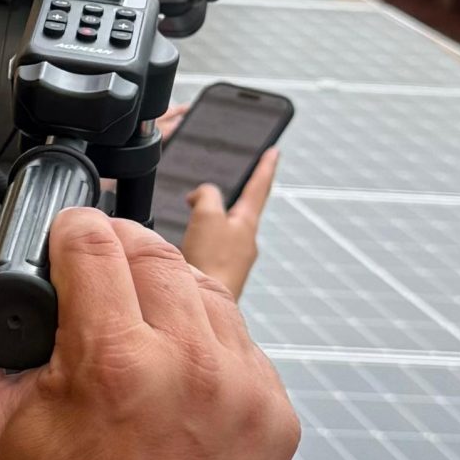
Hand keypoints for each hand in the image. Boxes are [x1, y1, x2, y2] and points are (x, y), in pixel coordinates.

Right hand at [0, 212, 297, 459]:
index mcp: (115, 361)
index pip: (97, 241)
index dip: (70, 229)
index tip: (62, 240)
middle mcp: (190, 366)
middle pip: (156, 253)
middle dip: (118, 251)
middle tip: (94, 275)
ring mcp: (245, 391)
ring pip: (206, 291)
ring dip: (168, 291)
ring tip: (135, 320)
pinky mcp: (276, 416)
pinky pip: (243, 343)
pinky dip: (208, 342)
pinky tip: (175, 368)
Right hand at [150, 109, 277, 299]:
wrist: (205, 308)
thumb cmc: (212, 265)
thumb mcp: (208, 216)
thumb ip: (207, 196)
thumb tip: (201, 193)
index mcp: (247, 223)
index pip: (259, 187)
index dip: (265, 166)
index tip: (274, 151)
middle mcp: (244, 242)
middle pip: (243, 208)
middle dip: (237, 192)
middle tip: (237, 177)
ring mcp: (233, 260)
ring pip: (224, 230)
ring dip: (214, 219)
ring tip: (197, 211)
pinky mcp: (217, 275)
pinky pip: (209, 248)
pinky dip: (200, 239)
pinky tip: (185, 244)